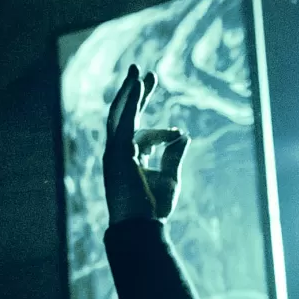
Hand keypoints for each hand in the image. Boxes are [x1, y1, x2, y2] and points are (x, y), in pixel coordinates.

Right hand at [103, 64, 188, 223]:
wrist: (141, 226)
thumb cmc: (154, 209)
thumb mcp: (169, 178)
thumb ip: (174, 156)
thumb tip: (184, 135)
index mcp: (129, 159)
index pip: (142, 135)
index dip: (162, 133)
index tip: (178, 133)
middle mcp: (118, 152)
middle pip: (125, 117)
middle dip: (135, 95)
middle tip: (146, 74)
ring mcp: (114, 151)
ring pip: (120, 114)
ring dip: (130, 92)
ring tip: (139, 72)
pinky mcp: (117, 151)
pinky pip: (124, 120)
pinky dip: (131, 102)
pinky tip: (137, 84)